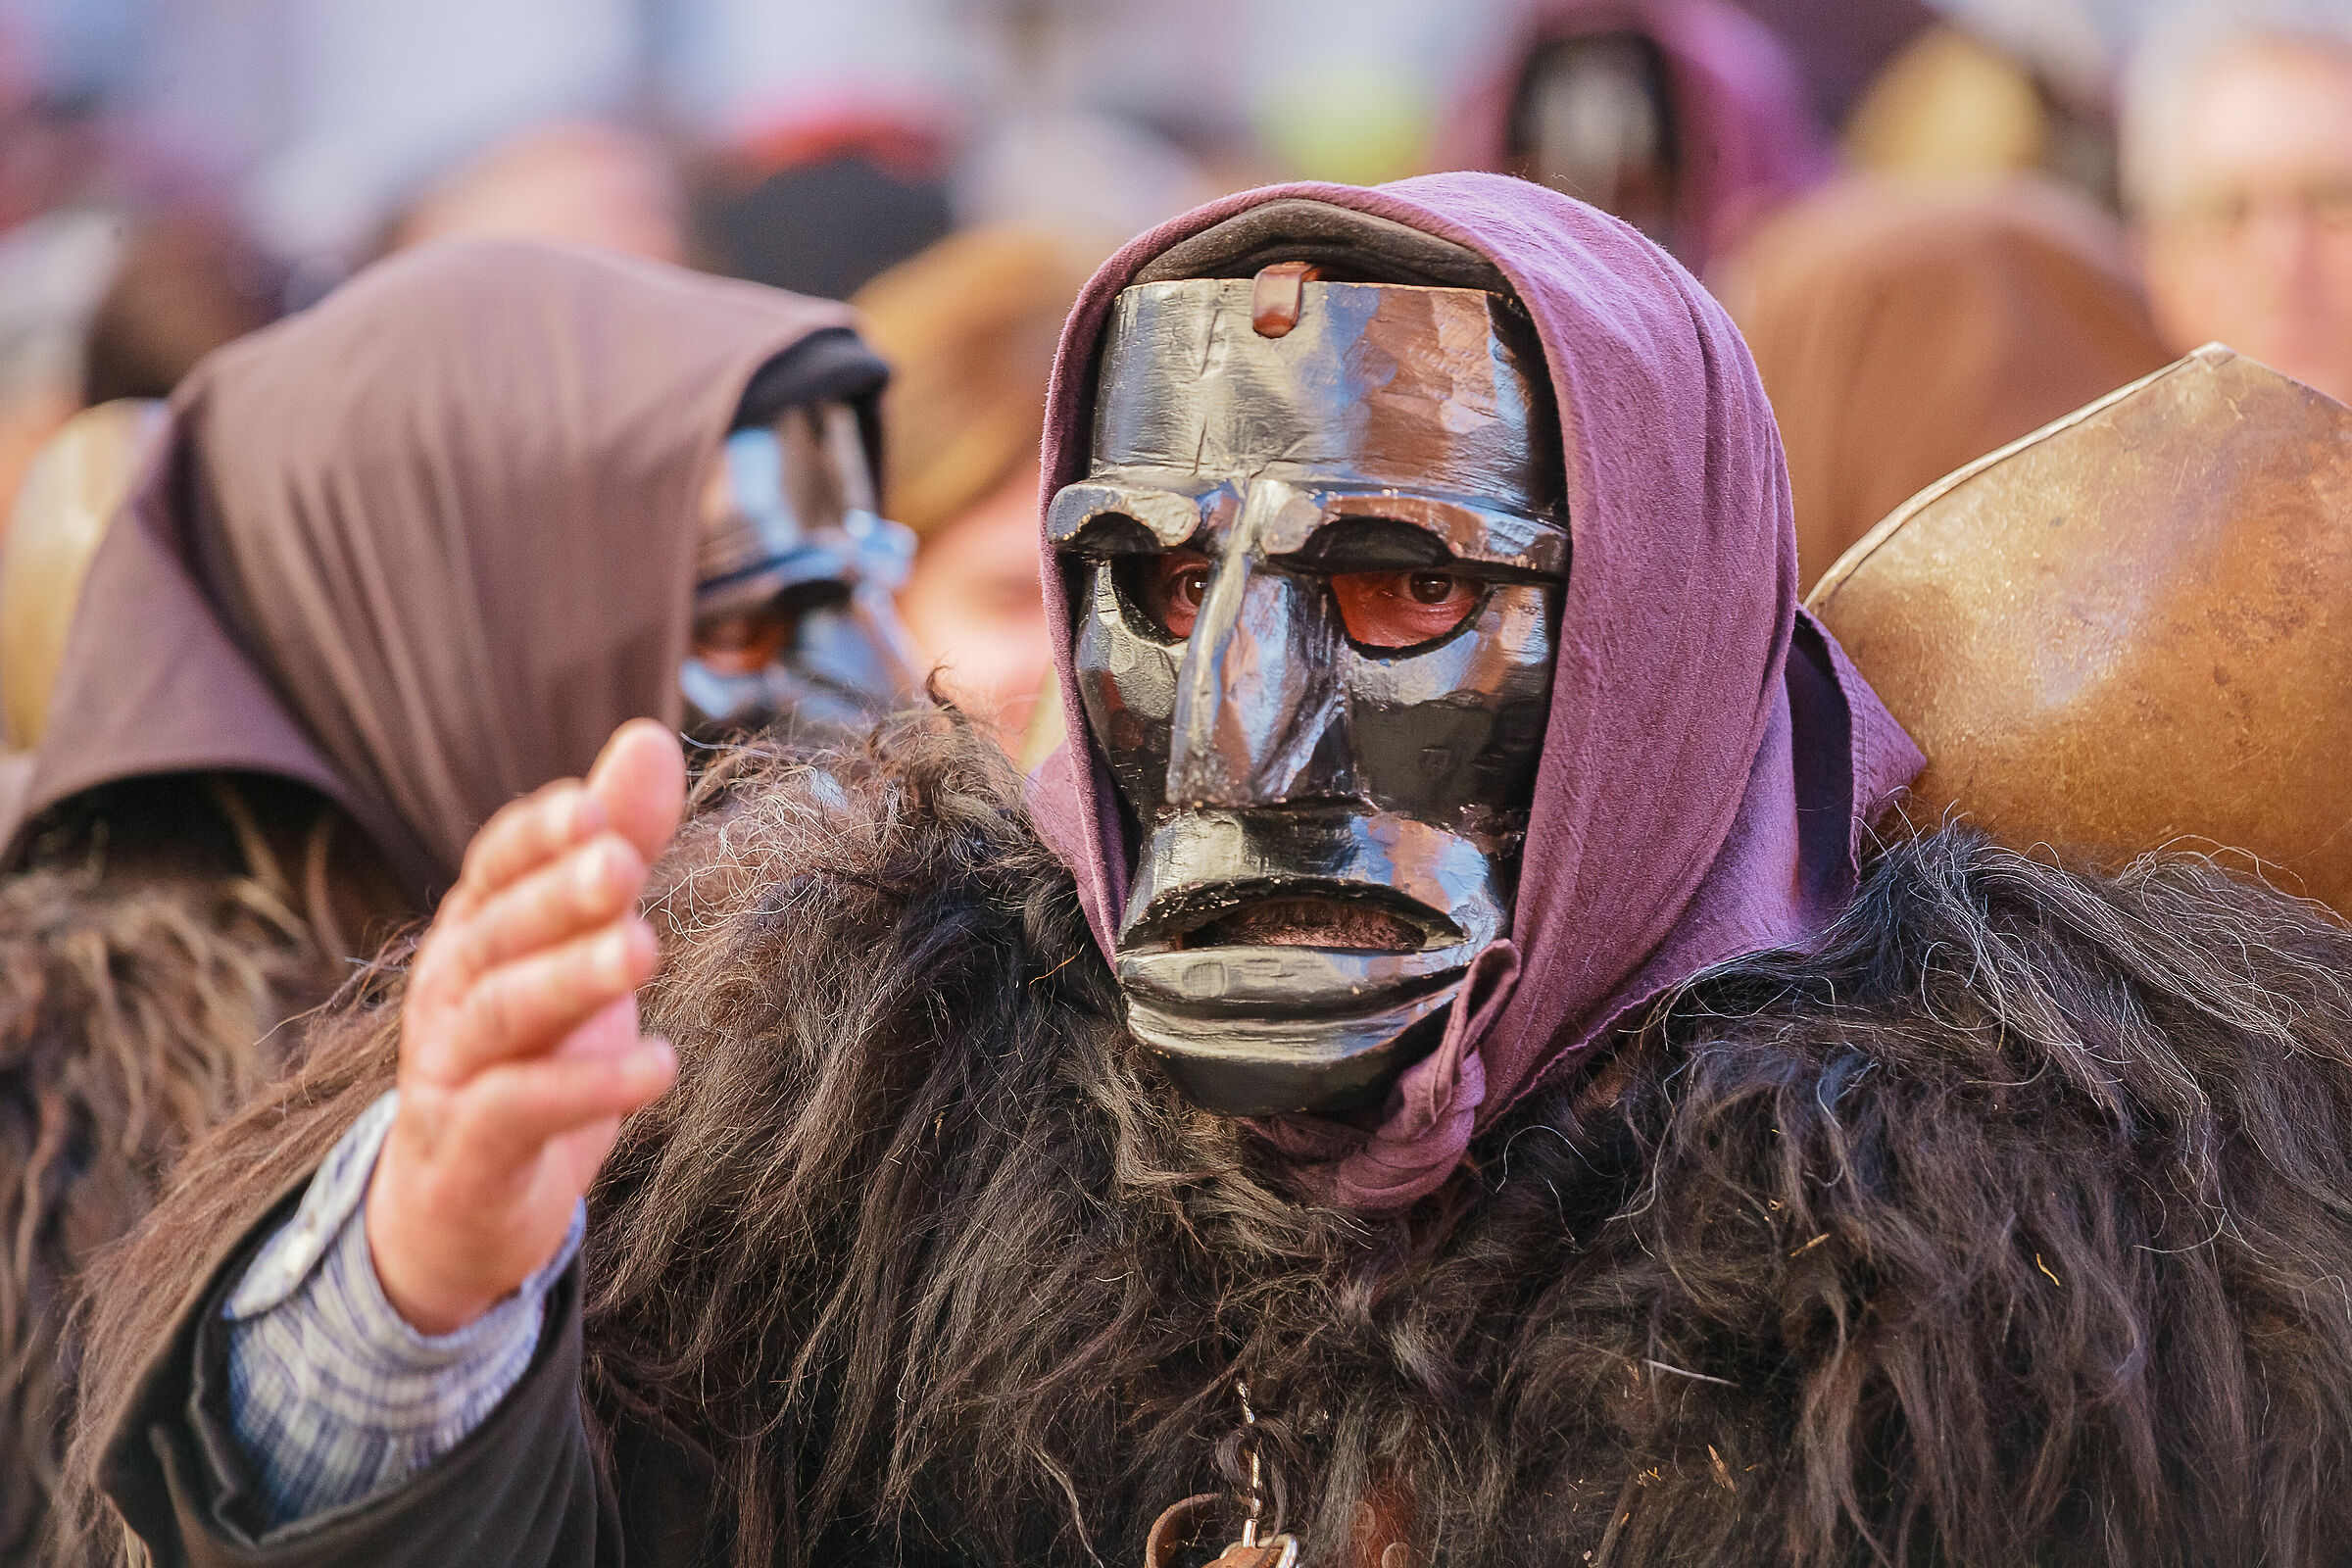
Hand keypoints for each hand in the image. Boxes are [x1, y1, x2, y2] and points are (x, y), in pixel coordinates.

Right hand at [366, 720, 686, 1334]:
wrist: (458, 1210)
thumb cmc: (533, 1053)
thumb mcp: (580, 944)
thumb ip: (618, 844)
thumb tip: (651, 738)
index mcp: (476, 930)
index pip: (492, 865)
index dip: (535, 835)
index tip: (589, 806)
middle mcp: (450, 991)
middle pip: (498, 932)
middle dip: (558, 896)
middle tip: (624, 866)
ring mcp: (449, 1072)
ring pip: (503, 1014)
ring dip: (572, 979)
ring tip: (645, 951)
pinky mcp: (470, 1151)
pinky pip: (518, 1110)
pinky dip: (586, 1087)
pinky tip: (658, 1066)